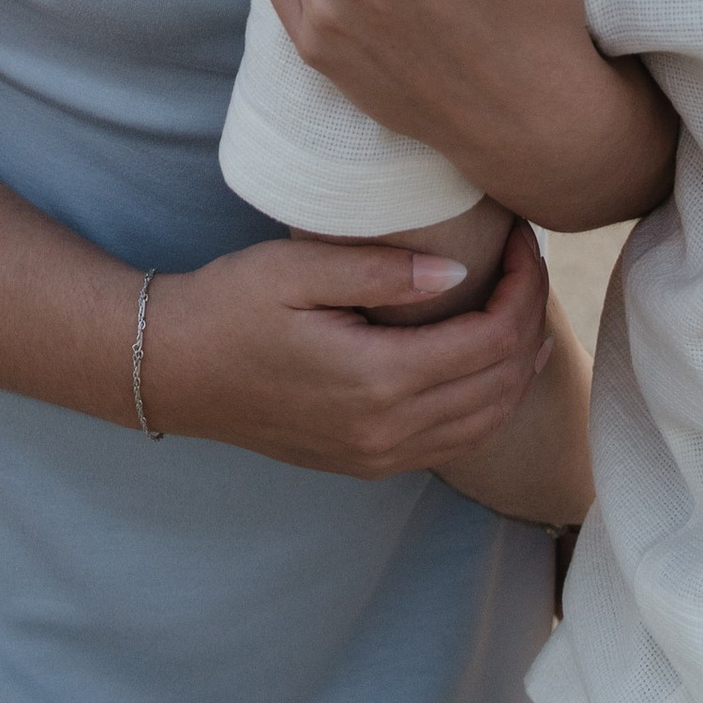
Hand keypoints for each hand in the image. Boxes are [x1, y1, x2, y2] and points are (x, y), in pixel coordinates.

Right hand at [140, 218, 549, 476]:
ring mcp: (377, 456)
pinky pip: (454, 442)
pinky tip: (494, 367)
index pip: (490, 339)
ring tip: (528, 310)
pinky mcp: (366, 462)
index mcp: (376, 380)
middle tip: (529, 264)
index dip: (523, 288)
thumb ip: (381, 270)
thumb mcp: (298, 267)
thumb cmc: (230, 305)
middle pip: (500, 383)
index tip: (523, 239)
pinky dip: (489, 404)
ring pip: (485, 422)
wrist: (173, 369)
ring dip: (519, 369)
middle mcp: (386, 431)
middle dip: (530, 320)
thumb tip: (458, 274)